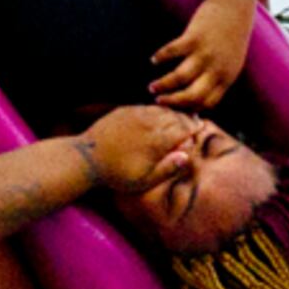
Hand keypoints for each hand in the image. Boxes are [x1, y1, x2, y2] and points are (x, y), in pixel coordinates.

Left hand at [77, 106, 202, 200]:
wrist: (87, 158)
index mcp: (157, 140)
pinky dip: (158, 110)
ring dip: (173, 113)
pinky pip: (147, 107)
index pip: (183, 130)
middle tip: (196, 120)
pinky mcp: (125, 111)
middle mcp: (149, 124)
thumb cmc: (117, 174)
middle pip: (174, 117)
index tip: (202, 129)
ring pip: (161, 110)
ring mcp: (136, 115)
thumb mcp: (144, 180)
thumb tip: (187, 156)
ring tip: (181, 116)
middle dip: (186, 119)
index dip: (194, 129)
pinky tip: (160, 114)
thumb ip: (168, 168)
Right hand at [149, 0, 252, 109]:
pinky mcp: (193, 38)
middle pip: (191, 96)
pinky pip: (172, 52)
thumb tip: (204, 98)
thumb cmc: (232, 37)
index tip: (177, 108)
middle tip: (159, 102)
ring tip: (152, 87)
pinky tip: (154, 60)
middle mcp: (216, 69)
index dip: (190, 108)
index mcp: (226, 77)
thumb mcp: (233, 62)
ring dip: (163, 85)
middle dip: (173, 102)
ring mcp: (204, 53)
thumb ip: (220, 78)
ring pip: (179, 77)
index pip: (206, 103)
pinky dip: (161, 57)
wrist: (234, 6)